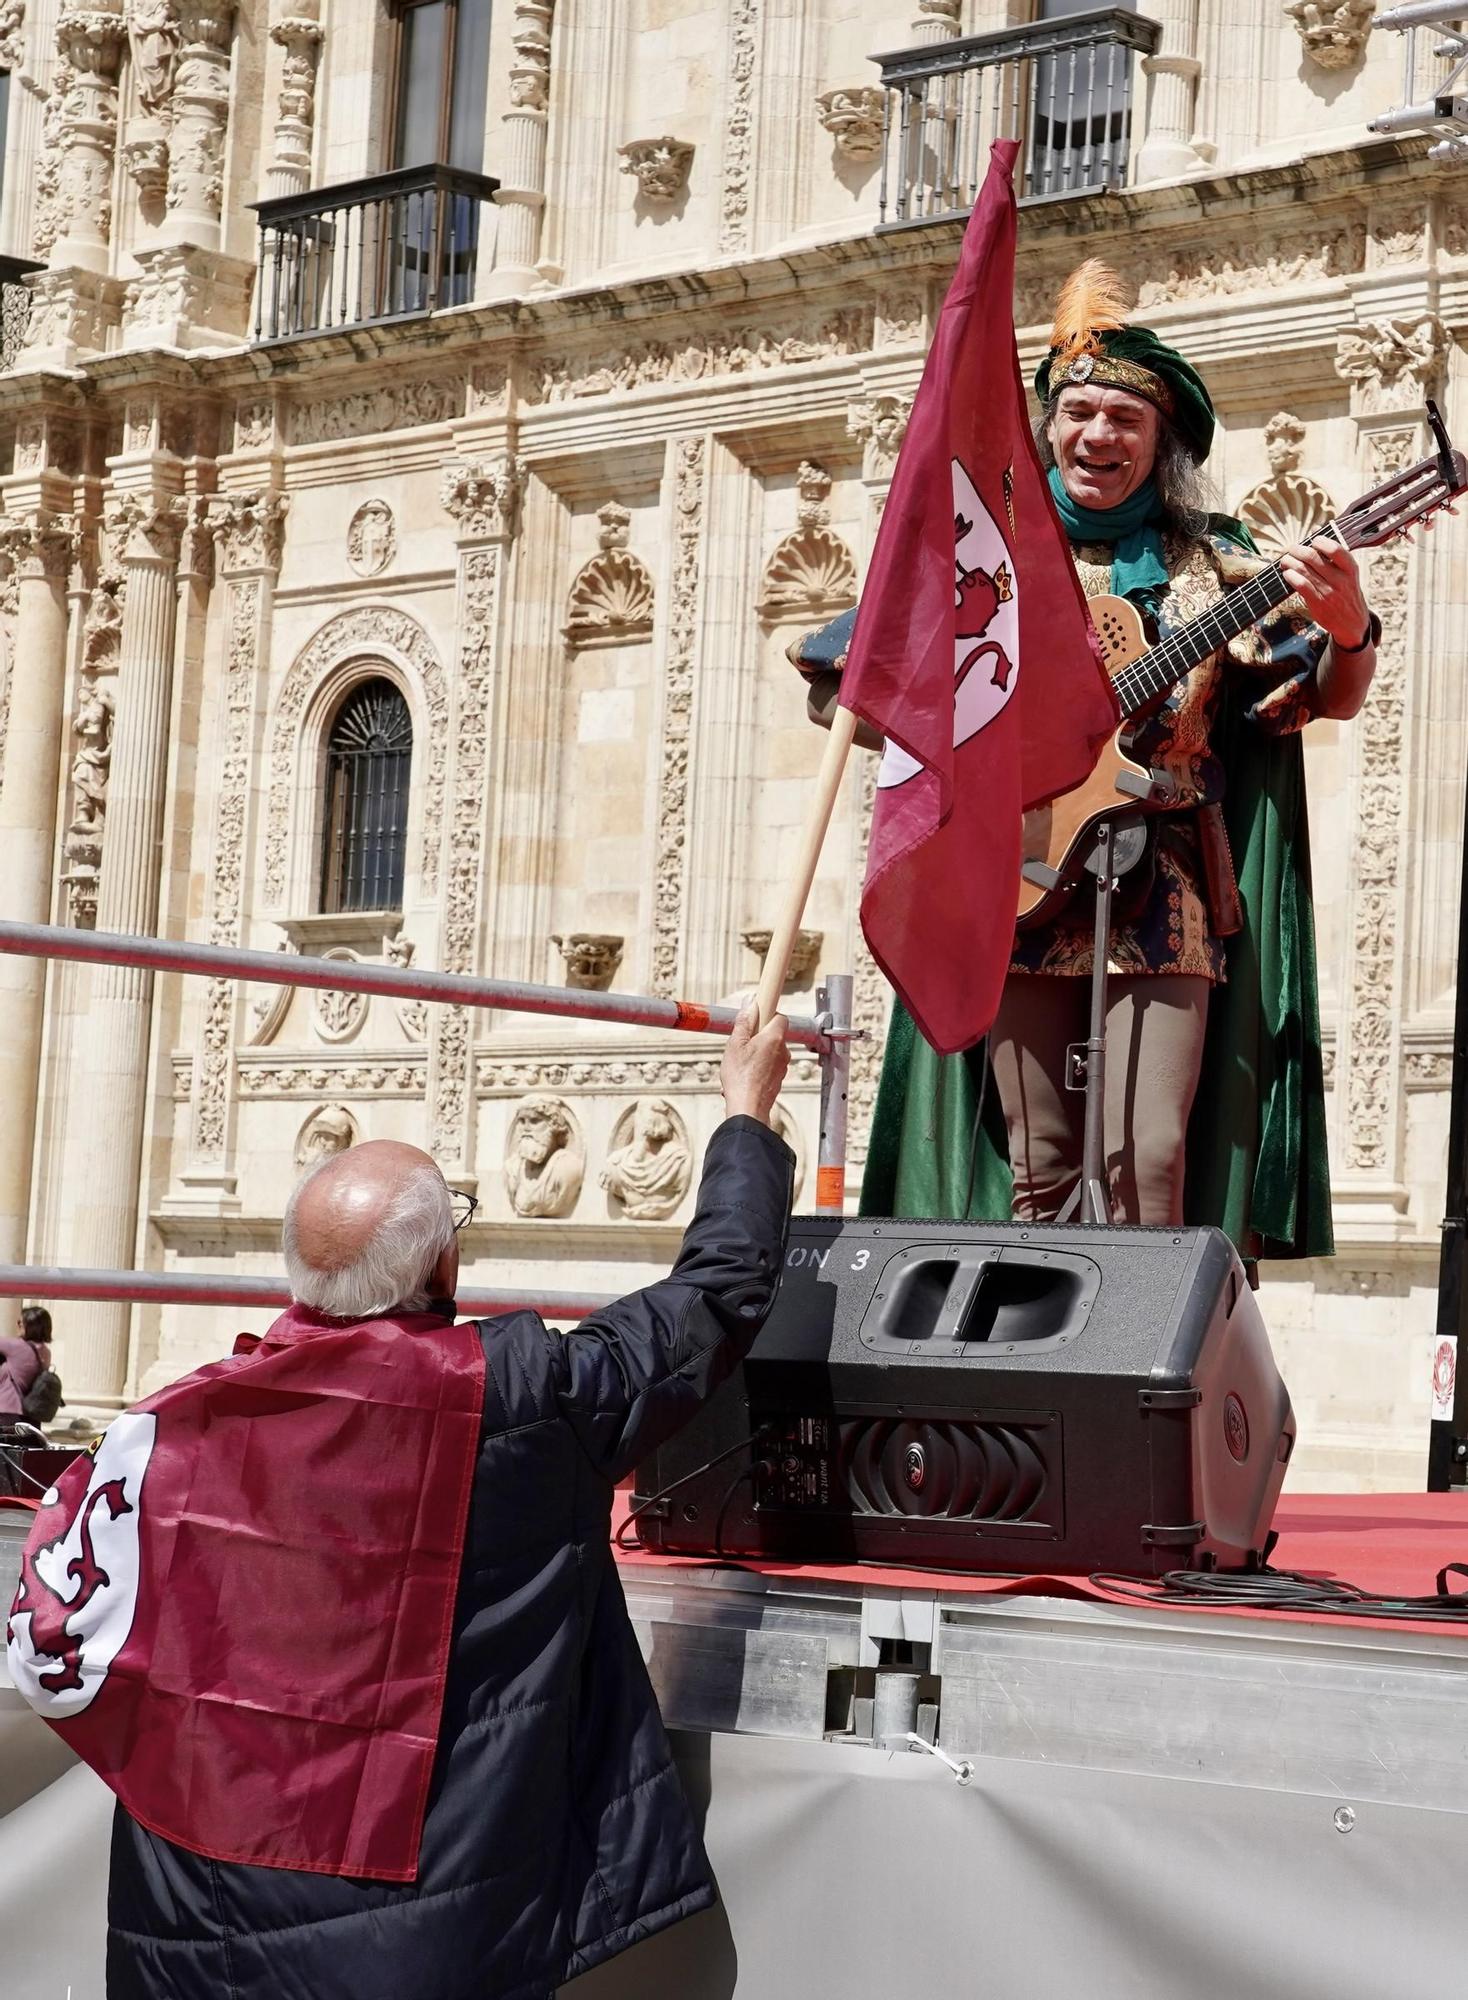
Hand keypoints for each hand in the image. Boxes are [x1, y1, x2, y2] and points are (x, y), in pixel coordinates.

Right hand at [720, 1003, 788, 1125]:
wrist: (748, 1108)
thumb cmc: (741, 1078)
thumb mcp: (735, 1044)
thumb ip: (744, 1022)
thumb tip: (751, 1003)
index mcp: (774, 1038)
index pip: (780, 1016)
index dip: (768, 1014)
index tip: (757, 1015)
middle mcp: (783, 1051)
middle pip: (774, 1034)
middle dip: (758, 1036)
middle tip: (742, 1043)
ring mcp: (782, 1066)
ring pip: (770, 1051)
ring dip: (757, 1053)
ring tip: (740, 1063)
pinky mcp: (778, 1079)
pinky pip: (769, 1066)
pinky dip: (758, 1067)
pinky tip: (743, 1074)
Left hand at [1278, 536, 1370, 651]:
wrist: (1353, 623)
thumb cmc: (1346, 594)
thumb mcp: (1349, 576)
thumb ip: (1336, 561)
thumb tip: (1316, 540)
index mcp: (1350, 568)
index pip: (1336, 549)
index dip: (1321, 541)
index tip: (1313, 540)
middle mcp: (1341, 579)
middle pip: (1314, 557)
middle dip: (1297, 550)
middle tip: (1290, 548)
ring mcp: (1329, 592)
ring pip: (1304, 570)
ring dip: (1290, 562)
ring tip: (1285, 560)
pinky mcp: (1318, 603)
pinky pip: (1301, 586)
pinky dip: (1291, 576)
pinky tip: (1287, 573)